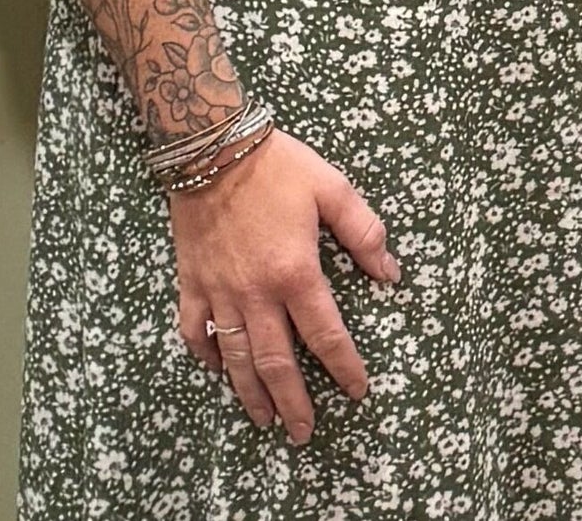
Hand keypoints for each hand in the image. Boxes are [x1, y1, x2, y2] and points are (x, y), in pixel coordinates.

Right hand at [167, 131, 399, 443]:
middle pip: (276, 361)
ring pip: (235, 357)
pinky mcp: (191, 282)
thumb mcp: (333, 189)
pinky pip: (194, 331)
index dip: (343, 366)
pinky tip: (217, 371)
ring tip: (264, 420)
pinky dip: (205, 356)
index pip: (325, 334)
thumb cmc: (277, 166)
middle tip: (303, 433)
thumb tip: (390, 274)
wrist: (211, 148)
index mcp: (295, 272)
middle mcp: (256, 293)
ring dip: (250, 393)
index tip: (357, 391)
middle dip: (293, 401)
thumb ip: (365, 233)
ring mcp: (219, 291)